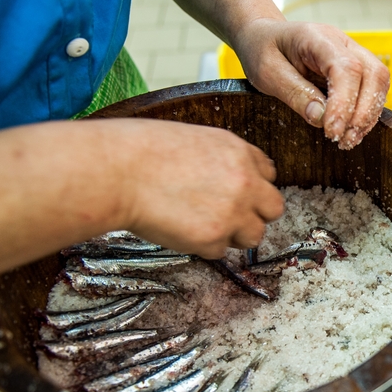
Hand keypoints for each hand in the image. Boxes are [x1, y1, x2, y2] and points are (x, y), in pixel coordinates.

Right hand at [114, 119, 283, 257]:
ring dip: (233, 235)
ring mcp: (233, 212)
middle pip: (273, 208)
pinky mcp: (214, 238)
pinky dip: (204, 247)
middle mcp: (245, 181)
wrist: (118, 172)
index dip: (252, 186)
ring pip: (254, 235)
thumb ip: (221, 160)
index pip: (268, 174)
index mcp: (240, 152)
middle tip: (228, 216)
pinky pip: (221, 251)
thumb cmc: (142, 152)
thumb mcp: (194, 139)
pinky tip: (181, 229)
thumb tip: (228, 177)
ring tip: (202, 224)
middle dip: (254, 214)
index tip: (237, 193)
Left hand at [233, 19, 389, 149]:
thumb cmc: (263, 50)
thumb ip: (294, 93)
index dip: (344, 102)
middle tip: (343, 139)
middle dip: (364, 111)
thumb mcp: (267, 72)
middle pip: (374, 73)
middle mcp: (343, 43)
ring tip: (347, 140)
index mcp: (317, 37)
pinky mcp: (355, 70)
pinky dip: (366, 113)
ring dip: (368, 115)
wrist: (264, 36)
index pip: (346, 67)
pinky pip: (373, 90)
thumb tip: (320, 118)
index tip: (332, 130)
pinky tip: (350, 131)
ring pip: (379, 82)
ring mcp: (353, 54)